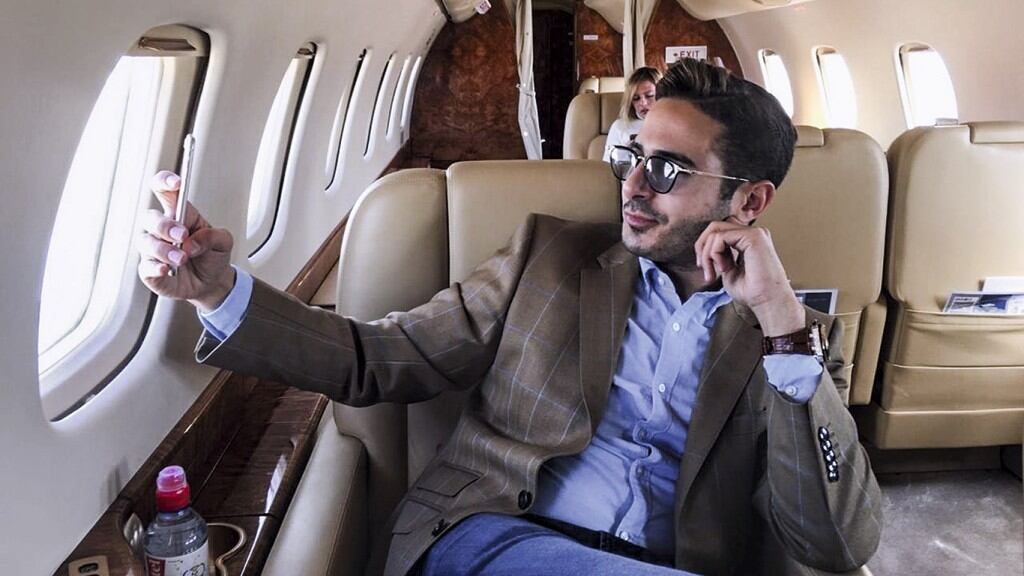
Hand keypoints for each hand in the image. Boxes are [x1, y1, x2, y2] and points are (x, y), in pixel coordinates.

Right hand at [137, 170, 234, 311]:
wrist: (211, 283)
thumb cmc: (212, 256)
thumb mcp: (224, 242)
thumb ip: (213, 236)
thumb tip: (192, 243)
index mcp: (180, 215)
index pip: (165, 191)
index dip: (165, 182)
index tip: (175, 183)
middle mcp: (162, 230)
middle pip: (150, 217)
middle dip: (164, 225)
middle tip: (182, 235)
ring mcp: (154, 250)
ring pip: (146, 242)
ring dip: (163, 250)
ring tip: (182, 258)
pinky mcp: (150, 270)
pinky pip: (145, 267)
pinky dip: (155, 268)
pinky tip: (166, 269)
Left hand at [694, 219, 803, 335]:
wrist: (767, 302)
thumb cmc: (752, 292)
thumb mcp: (728, 270)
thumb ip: (719, 256)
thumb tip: (705, 248)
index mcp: (748, 240)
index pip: (720, 231)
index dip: (705, 247)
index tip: (704, 267)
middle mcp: (753, 233)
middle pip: (715, 227)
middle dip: (701, 246)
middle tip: (702, 266)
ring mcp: (754, 233)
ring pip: (715, 231)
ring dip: (707, 255)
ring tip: (713, 273)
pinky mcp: (753, 236)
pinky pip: (720, 237)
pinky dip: (713, 253)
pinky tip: (723, 268)